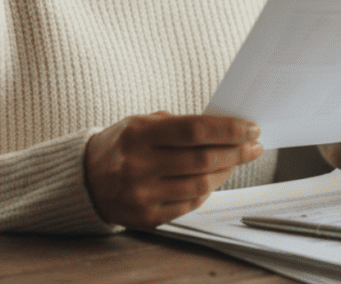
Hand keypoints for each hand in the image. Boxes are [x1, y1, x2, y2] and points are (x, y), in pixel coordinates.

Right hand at [84, 111, 262, 227]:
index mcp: (140, 134)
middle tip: (254, 145)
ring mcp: (142, 195)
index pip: (195, 130)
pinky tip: (215, 177)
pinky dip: (207, 190)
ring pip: (200, 185)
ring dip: (226, 171)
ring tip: (237, 159)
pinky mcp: (146, 217)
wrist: (85, 178)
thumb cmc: (123, 143)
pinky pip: (189, 205)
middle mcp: (139, 166)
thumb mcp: (144, 122)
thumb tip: (226, 128)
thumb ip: (181, 124)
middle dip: (236, 151)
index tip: (251, 128)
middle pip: (202, 159)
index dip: (229, 129)